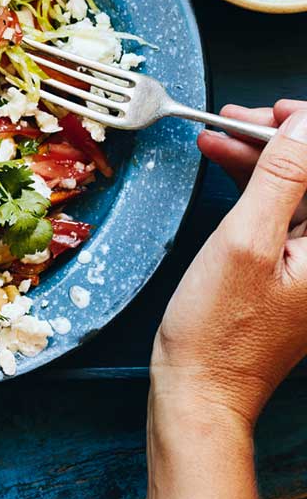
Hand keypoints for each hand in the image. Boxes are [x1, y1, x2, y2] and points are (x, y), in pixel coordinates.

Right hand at [150, 100, 306, 429]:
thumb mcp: (245, 240)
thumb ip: (282, 177)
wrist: (203, 386)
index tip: (272, 111)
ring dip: (262, 156)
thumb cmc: (219, 327)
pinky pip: (283, 210)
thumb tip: (305, 123)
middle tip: (235, 118)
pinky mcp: (292, 265)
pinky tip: (222, 162)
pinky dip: (254, 184)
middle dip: (282, 138)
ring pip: (299, 188)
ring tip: (216, 134)